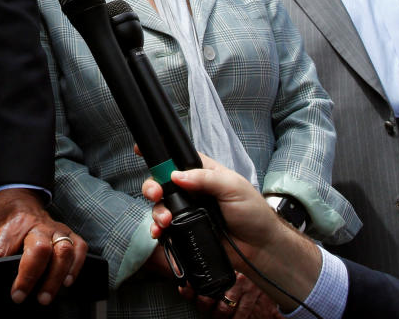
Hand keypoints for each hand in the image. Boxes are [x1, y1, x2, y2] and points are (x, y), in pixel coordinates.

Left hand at [0, 188, 86, 305]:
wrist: (19, 196)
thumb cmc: (0, 217)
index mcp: (12, 224)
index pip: (5, 249)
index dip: (3, 270)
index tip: (10, 291)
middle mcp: (36, 225)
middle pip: (39, 249)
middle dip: (31, 275)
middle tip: (21, 296)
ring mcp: (54, 229)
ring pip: (62, 251)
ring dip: (56, 276)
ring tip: (45, 297)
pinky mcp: (67, 233)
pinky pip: (79, 248)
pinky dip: (76, 266)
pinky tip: (67, 281)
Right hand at [143, 154, 319, 311]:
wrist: (259, 247)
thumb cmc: (251, 212)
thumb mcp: (233, 187)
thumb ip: (206, 178)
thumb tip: (176, 175)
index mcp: (203, 172)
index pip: (176, 158)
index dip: (159, 154)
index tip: (139, 150)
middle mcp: (191, 190)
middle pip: (161, 182)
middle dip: (152, 186)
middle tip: (155, 193)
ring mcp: (186, 211)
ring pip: (160, 205)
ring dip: (156, 210)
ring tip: (165, 220)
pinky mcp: (185, 231)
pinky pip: (164, 228)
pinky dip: (157, 229)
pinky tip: (159, 232)